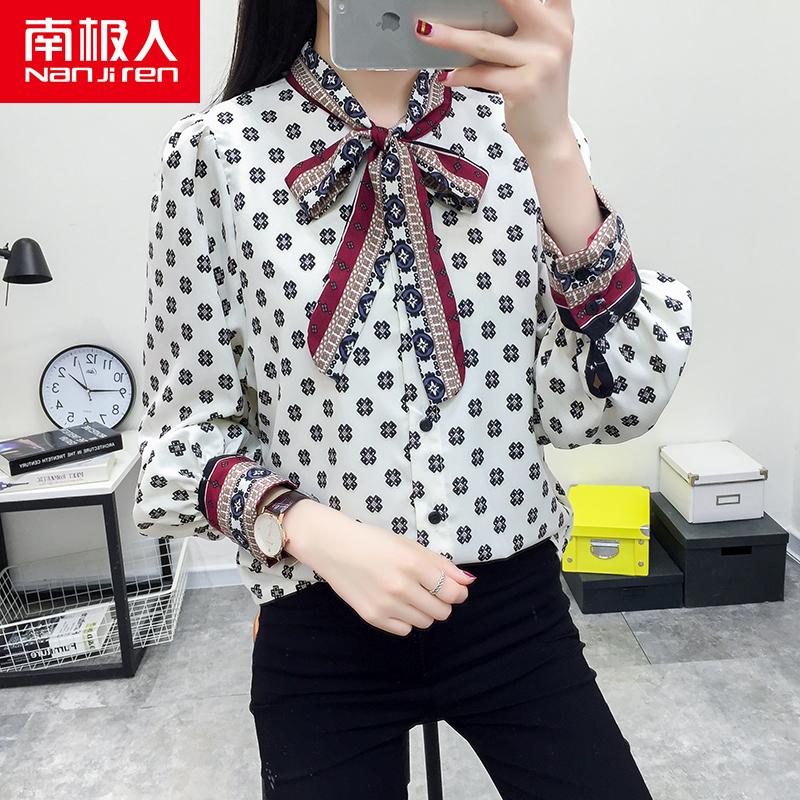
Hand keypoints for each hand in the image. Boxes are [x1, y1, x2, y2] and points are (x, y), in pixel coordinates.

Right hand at [284, 501, 476, 636]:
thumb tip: (468, 581)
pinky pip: (404, 630)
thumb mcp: (409, 545)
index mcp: (413, 563)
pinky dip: (406, 620)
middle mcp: (401, 586)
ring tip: (411, 596)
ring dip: (425, 611)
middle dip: (442, 603)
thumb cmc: (373, 541)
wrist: (333, 547)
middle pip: (442, 611)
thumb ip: (441, 564)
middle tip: (431, 591)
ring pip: (425, 622)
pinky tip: (396, 604)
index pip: (452, 592)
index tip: (454, 589)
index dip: (458, 593)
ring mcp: (386, 604)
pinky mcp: (372, 617)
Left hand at [414, 0, 575, 154]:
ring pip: (485, 42)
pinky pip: (482, 75)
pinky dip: (460, 76)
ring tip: (425, 31)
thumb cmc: (536, 90)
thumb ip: (520, 26)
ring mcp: (542, 61)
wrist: (549, 135)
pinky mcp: (524, 87)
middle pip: (512, 0)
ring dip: (450, 37)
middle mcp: (555, 35)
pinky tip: (445, 76)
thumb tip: (472, 11)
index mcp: (559, 19)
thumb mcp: (536, 51)